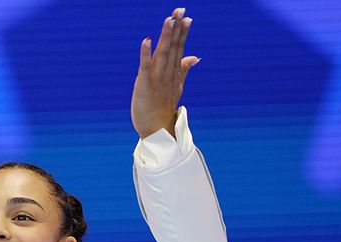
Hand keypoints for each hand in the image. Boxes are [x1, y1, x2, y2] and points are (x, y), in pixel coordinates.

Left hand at [132, 7, 198, 139]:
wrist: (156, 130)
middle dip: (176, 28)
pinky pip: (145, 66)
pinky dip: (145, 53)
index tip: (186, 16)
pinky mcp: (144, 84)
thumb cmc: (163, 107)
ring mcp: (157, 78)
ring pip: (163, 53)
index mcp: (174, 72)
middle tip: (180, 10)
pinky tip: (147, 40)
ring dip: (166, 36)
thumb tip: (195, 56)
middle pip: (173, 47)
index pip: (179, 48)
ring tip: (169, 19)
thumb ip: (184, 69)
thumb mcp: (176, 86)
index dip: (182, 32)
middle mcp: (167, 73)